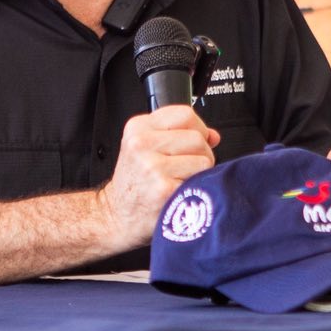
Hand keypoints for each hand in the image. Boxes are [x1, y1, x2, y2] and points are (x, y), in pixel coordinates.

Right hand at [96, 107, 219, 251]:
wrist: (117, 215)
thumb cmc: (135, 183)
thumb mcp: (145, 148)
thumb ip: (179, 135)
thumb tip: (213, 136)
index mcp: (138, 128)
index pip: (185, 114)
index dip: (197, 128)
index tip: (193, 142)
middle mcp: (142, 144)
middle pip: (198, 138)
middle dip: (201, 153)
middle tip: (185, 167)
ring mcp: (153, 167)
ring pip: (204, 159)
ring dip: (200, 172)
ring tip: (181, 179)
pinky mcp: (165, 189)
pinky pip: (201, 180)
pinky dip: (196, 187)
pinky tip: (179, 191)